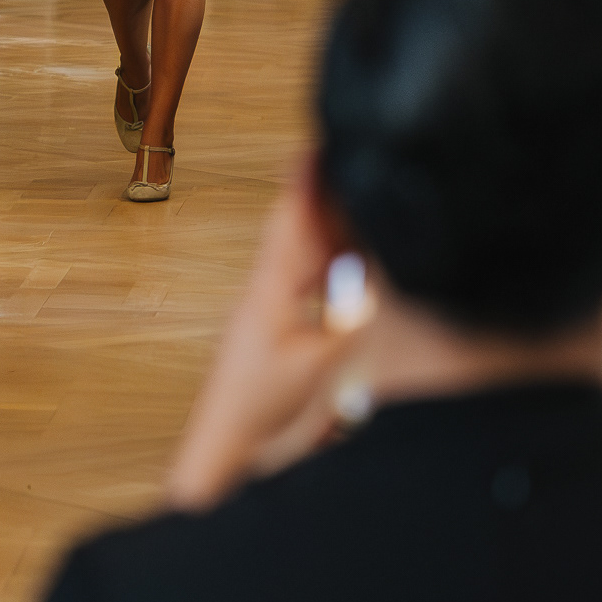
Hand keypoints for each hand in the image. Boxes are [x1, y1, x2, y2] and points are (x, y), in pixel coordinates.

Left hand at [166, 161, 348, 507]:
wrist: (225, 458)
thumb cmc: (259, 414)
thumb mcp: (318, 366)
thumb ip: (352, 319)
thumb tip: (376, 278)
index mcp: (271, 290)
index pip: (293, 219)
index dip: (310, 179)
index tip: (323, 143)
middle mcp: (268, 293)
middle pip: (304, 231)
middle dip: (331, 196)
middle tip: (357, 163)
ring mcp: (271, 312)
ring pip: (309, 257)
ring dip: (334, 229)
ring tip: (362, 201)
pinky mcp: (279, 334)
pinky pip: (310, 285)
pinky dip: (333, 266)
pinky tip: (352, 264)